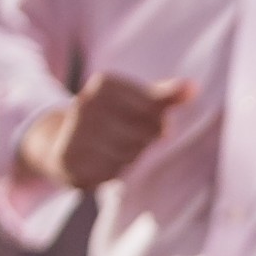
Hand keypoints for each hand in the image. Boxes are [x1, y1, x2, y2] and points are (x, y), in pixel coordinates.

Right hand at [17, 72, 194, 191]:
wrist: (62, 141)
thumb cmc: (112, 120)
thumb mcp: (137, 101)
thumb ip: (165, 95)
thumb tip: (194, 88)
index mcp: (105, 84)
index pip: (154, 107)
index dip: (159, 121)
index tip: (153, 123)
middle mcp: (86, 103)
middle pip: (144, 132)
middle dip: (145, 141)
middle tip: (132, 140)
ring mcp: (75, 131)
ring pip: (129, 153)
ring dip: (130, 157)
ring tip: (117, 150)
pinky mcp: (69, 158)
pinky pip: (109, 171)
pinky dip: (113, 171)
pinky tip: (106, 163)